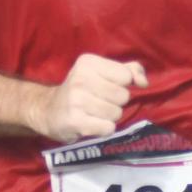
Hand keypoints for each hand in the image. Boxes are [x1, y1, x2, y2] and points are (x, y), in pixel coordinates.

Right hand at [29, 53, 146, 142]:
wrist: (47, 111)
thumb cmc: (81, 90)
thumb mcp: (102, 72)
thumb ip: (129, 70)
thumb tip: (144, 83)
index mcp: (88, 62)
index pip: (126, 76)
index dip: (121, 85)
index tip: (106, 86)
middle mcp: (81, 78)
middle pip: (123, 96)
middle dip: (115, 102)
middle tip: (98, 102)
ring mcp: (77, 100)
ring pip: (117, 113)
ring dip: (109, 117)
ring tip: (93, 113)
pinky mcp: (75, 121)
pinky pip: (108, 128)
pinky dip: (103, 129)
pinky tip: (90, 124)